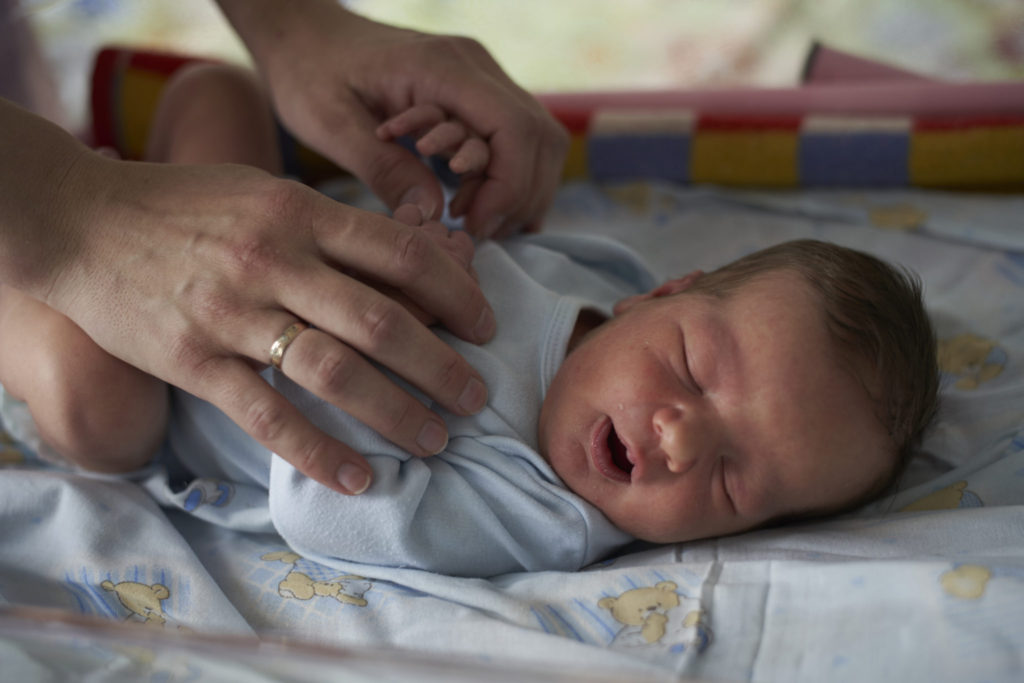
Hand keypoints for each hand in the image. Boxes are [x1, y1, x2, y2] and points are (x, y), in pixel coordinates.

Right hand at [44, 151, 494, 494]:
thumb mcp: (267, 194)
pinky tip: (356, 478)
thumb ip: (336, 228)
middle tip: (477, 397)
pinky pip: (267, 417)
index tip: (485, 325)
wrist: (81, 221)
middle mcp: (273, 262)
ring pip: (335, 373)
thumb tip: (422, 257)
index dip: (456, 294)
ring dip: (396, 414)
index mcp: (299, 213)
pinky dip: (317, 452)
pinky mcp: (194, 362)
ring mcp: (232, 315)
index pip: (402, 255)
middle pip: (382, 322)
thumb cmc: (187, 206)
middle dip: (442, 367)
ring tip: (436, 441)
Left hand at [217, 0, 568, 237]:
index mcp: (443, 67)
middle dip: (516, 195)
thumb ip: (383, 168)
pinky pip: (517, 141)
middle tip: (472, 229)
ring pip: (537, 141)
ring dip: (514, 189)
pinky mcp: (477, 95)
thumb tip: (434, 213)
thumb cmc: (308, 71)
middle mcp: (476, 67)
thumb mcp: (330, 125)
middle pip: (539, 138)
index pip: (515, 129)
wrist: (302, 34)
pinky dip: (506, 178)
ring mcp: (482, 78)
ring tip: (467, 217)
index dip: (509, 187)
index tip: (472, 225)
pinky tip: (470, 200)